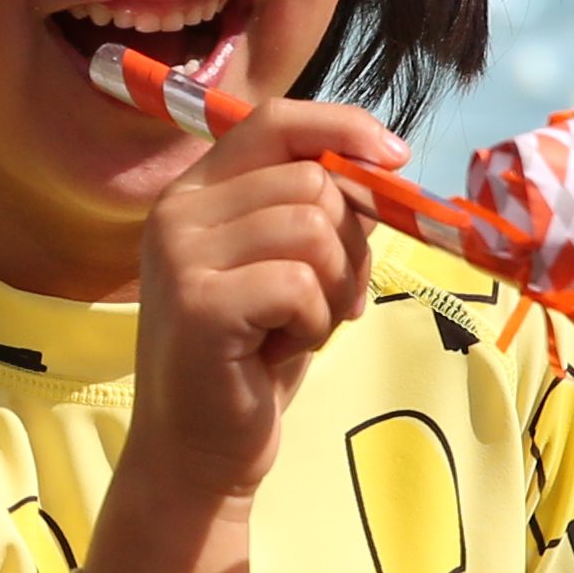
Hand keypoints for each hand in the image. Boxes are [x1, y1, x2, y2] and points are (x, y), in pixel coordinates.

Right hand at [80, 97, 395, 572]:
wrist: (198, 452)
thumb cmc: (251, 361)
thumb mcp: (286, 269)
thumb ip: (314, 214)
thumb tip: (382, 167)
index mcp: (195, 193)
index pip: (274, 120)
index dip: (343, 127)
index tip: (395, 156)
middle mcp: (178, 213)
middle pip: (311, 181)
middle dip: (348, 245)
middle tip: (331, 301)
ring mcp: (182, 256)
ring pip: (313, 229)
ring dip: (333, 288)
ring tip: (301, 326)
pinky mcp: (200, 304)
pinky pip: (301, 283)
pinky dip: (315, 322)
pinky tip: (283, 349)